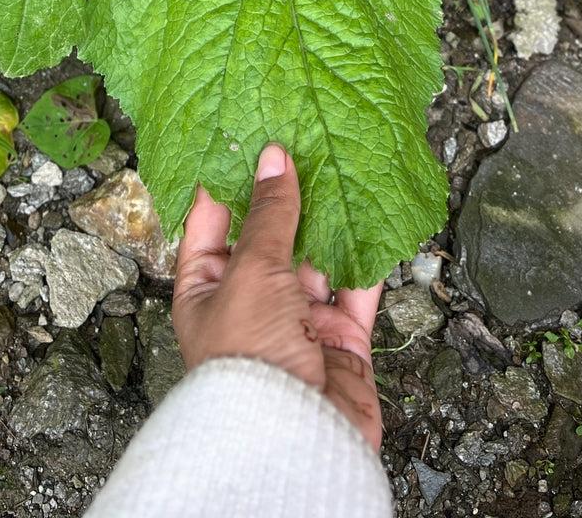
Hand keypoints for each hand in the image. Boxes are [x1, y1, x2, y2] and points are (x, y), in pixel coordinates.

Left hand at [171, 144, 383, 449]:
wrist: (293, 441)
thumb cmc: (249, 360)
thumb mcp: (251, 271)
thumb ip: (270, 215)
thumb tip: (274, 159)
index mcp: (206, 291)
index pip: (210, 227)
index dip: (226, 184)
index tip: (243, 139)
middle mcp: (251, 305)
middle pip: (269, 240)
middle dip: (286, 198)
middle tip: (301, 143)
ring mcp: (297, 324)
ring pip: (316, 261)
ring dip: (329, 221)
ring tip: (341, 169)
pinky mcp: (340, 343)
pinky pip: (356, 292)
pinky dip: (367, 258)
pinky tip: (375, 219)